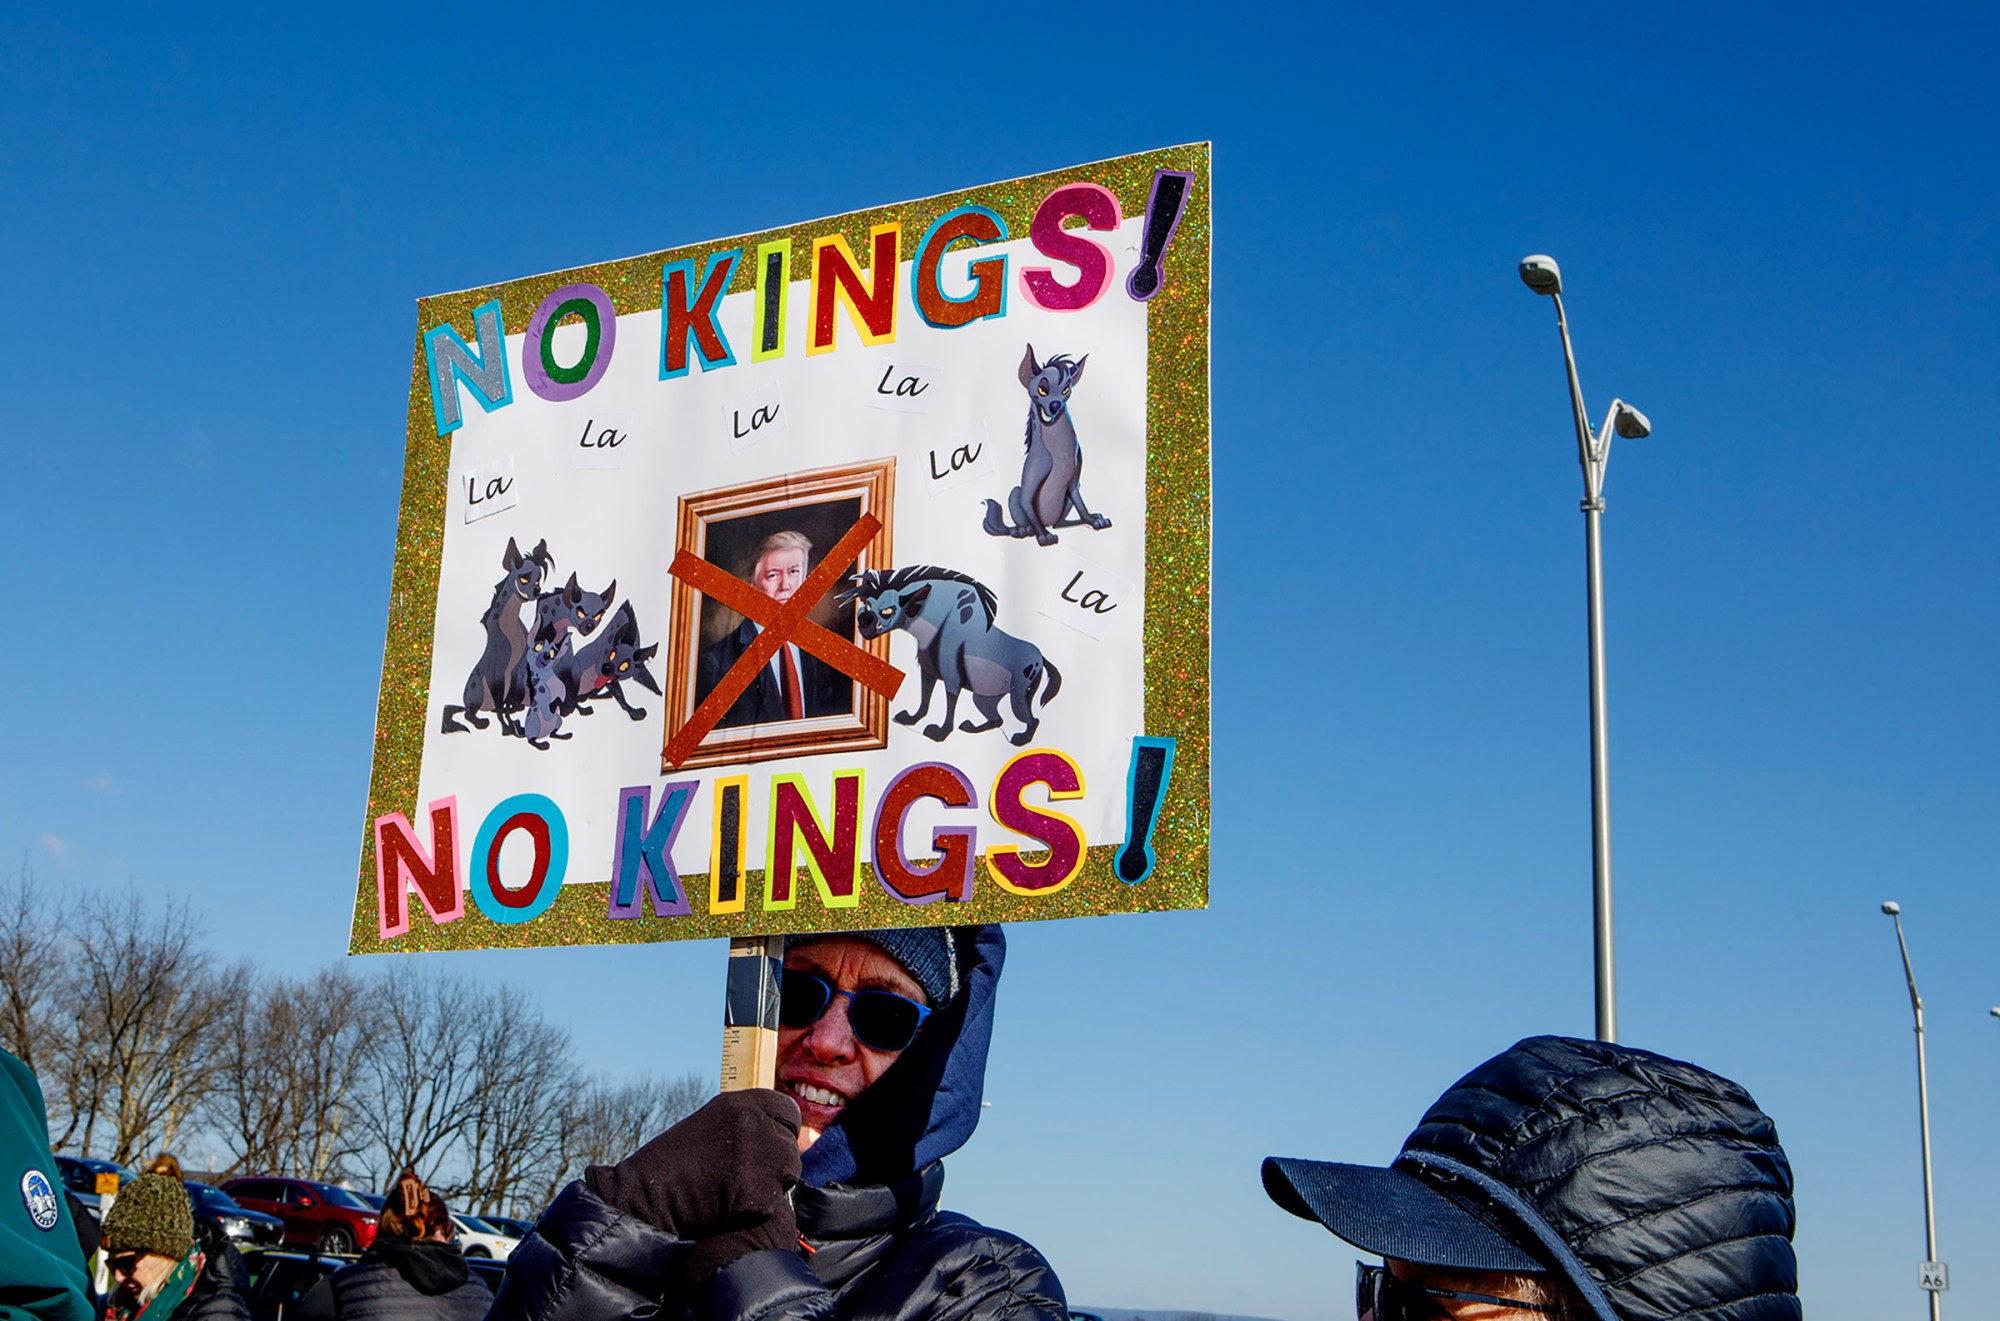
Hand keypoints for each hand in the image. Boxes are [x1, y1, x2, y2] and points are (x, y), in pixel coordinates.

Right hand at [587, 1090, 801, 1284]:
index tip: (771, 1148)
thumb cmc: (671, 1166)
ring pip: (787, 1174)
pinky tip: (725, 1208)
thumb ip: (745, 1127)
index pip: (787, 1110)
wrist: (643, 1196)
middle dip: (776, 1165)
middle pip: (790, 1146)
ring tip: (731, 1194)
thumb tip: (779, 1138)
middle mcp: (753, 1121)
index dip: (781, 1132)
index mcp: (740, 1102)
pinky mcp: (759, 1188)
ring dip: (769, 1187)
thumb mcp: (710, 1127)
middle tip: (745, 1180)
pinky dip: (754, 1211)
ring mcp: (759, 1153)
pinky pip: (772, 1203)